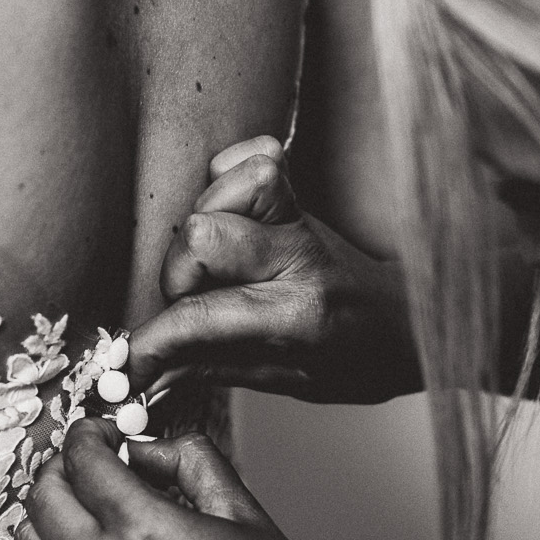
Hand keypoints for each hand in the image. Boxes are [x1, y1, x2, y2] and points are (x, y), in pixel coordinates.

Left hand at [26, 423, 377, 539]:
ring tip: (93, 506)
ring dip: (55, 515)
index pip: (82, 459)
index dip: (90, 432)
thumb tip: (149, 448)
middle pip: (43, 499)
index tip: (110, 432)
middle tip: (96, 462)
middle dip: (62, 467)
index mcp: (143, 529)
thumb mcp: (241, 509)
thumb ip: (189, 461)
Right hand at [128, 136, 421, 402]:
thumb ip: (210, 369)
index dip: (152, 341)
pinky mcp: (302, 196)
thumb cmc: (356, 359)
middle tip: (188, 300)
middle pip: (203, 234)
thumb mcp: (286, 381)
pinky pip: (253, 158)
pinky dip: (226, 181)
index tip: (130, 360)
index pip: (202, 316)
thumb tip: (149, 375)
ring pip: (227, 187)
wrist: (410, 325)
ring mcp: (303, 220)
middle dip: (177, 272)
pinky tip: (230, 217)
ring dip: (202, 222)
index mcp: (298, 315)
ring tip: (213, 262)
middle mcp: (300, 257)